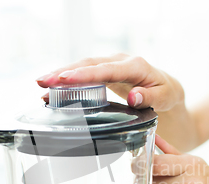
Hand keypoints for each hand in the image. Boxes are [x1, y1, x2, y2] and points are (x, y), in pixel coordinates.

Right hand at [36, 53, 183, 111]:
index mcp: (134, 66)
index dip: (84, 75)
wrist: (167, 88)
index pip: (105, 70)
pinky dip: (68, 81)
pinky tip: (53, 89)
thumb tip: (134, 97)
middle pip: (88, 65)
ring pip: (83, 67)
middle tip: (42, 82)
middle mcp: (120, 61)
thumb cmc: (167, 92)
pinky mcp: (105, 72)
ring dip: (61, 76)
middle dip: (64, 73)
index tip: (64, 79)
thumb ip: (151, 97)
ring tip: (41, 85)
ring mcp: (111, 65)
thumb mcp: (166, 97)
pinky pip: (85, 74)